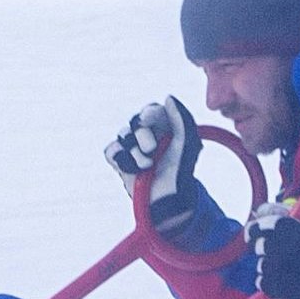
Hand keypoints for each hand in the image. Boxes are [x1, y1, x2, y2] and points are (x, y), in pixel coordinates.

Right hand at [102, 97, 203, 229]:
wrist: (167, 200)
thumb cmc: (181, 172)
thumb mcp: (187, 142)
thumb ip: (181, 118)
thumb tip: (168, 97)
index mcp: (165, 128)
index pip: (152, 110)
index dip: (150, 113)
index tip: (149, 120)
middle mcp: (147, 135)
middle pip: (136, 121)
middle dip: (143, 135)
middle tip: (153, 149)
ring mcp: (131, 148)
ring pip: (123, 135)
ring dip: (136, 151)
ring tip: (147, 166)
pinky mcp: (118, 162)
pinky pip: (112, 150)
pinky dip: (122, 159)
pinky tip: (134, 170)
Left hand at [250, 206, 299, 298]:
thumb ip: (284, 215)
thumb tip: (258, 211)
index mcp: (283, 226)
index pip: (255, 227)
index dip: (256, 231)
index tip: (256, 236)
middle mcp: (274, 244)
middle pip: (257, 246)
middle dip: (268, 249)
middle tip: (283, 256)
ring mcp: (271, 267)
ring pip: (261, 265)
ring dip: (273, 267)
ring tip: (293, 270)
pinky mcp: (270, 286)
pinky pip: (261, 282)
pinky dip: (273, 283)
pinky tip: (290, 282)